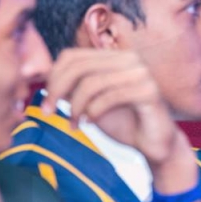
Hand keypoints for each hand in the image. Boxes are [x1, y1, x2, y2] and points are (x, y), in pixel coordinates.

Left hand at [41, 49, 187, 166]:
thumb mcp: (91, 103)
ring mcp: (141, 73)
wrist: (154, 145)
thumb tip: (47, 80)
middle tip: (49, 113)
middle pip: (79, 67)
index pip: (72, 56)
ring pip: (91, 83)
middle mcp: (130, 59)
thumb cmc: (124, 123)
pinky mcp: (149, 91)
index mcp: (114, 57)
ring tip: (75, 123)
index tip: (47, 102)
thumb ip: (73, 89)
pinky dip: (93, 112)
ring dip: (76, 107)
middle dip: (58, 91)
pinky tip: (90, 123)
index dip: (53, 77)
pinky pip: (110, 97)